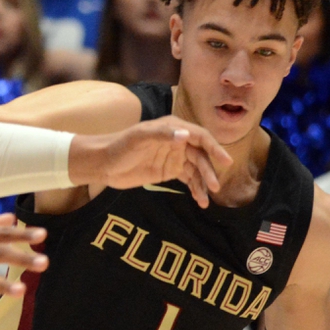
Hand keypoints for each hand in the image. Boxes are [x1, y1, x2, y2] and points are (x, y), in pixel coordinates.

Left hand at [81, 116, 232, 208]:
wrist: (103, 164)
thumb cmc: (119, 146)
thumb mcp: (138, 138)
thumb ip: (161, 135)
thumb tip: (185, 135)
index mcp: (173, 128)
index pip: (200, 137)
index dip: (214, 148)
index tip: (226, 161)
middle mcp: (177, 141)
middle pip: (200, 156)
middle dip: (208, 171)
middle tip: (214, 187)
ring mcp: (173, 157)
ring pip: (196, 170)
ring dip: (202, 184)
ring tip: (204, 201)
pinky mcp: (168, 171)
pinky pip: (187, 180)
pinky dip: (195, 189)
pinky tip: (199, 200)